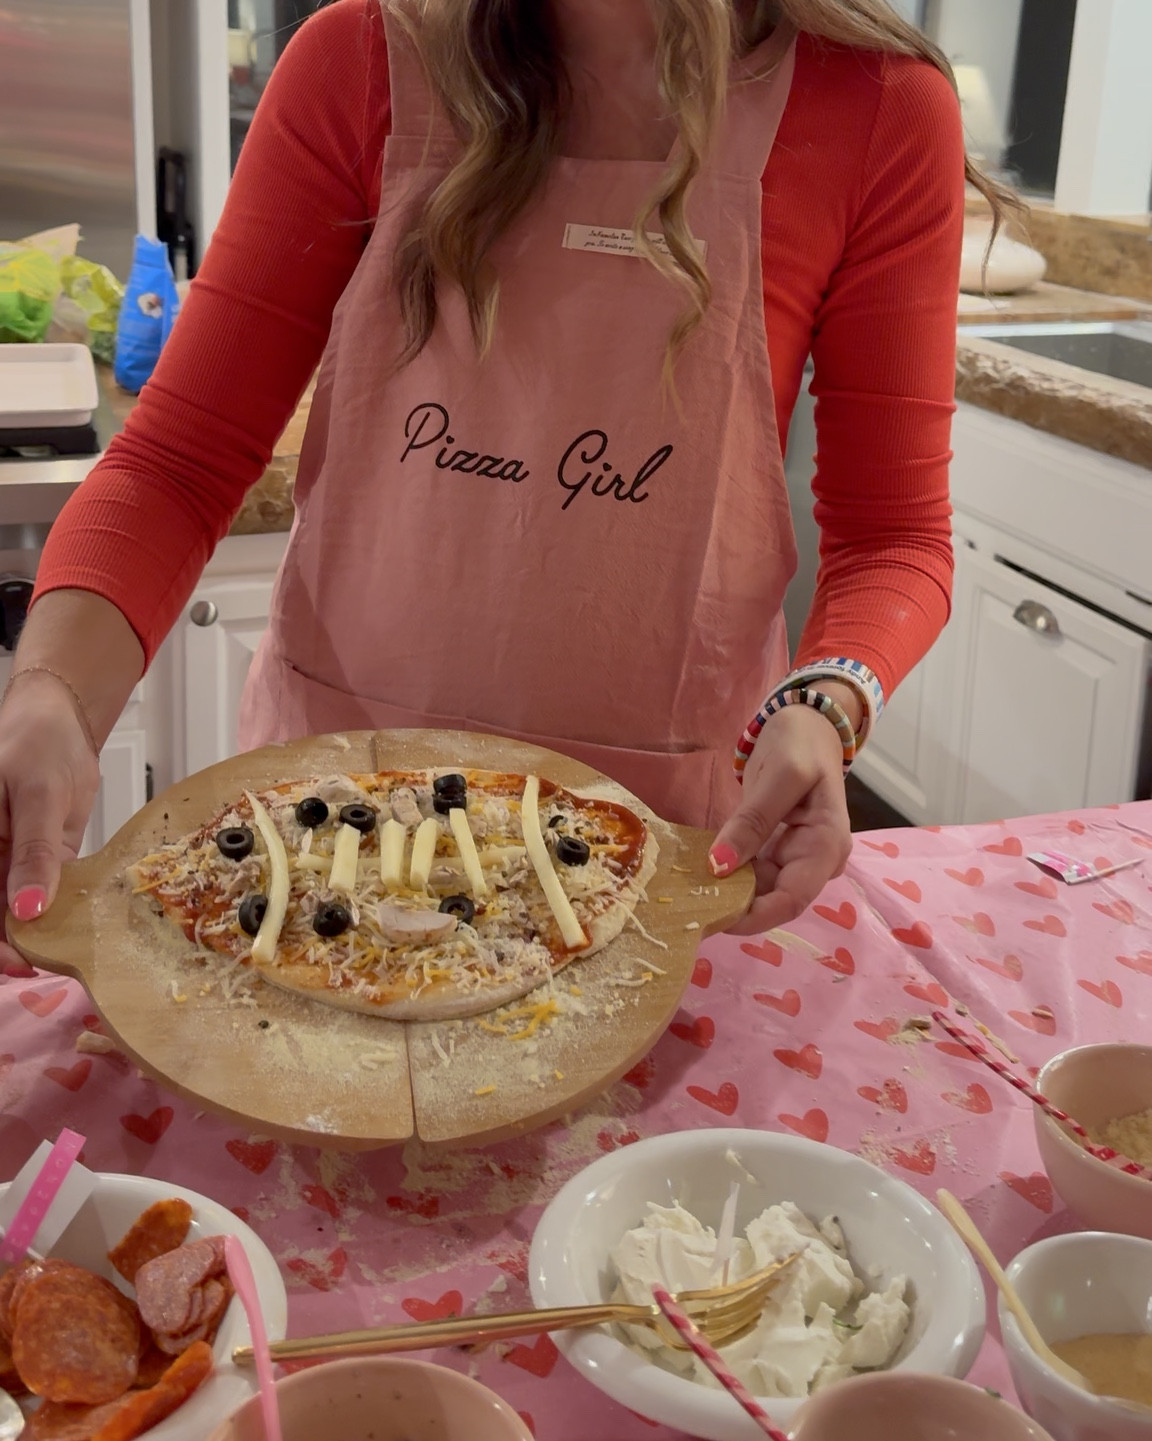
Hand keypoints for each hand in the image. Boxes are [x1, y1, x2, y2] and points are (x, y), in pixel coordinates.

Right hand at [0, 672, 100, 975]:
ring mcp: (9, 862)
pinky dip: (55, 914)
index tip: (16, 960)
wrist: (61, 722)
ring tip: (58, 957)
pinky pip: (41, 894)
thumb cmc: (37, 743)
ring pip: (14, 911)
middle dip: (9, 945)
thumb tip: (26, 910)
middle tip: (39, 966)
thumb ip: (33, 852)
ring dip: (33, 936)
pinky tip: (72, 931)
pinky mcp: (37, 861)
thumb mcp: (39, 794)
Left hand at [709, 702, 851, 934]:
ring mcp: (798, 857)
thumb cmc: (800, 744)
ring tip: (687, 895)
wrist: (807, 724)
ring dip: (728, 894)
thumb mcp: (779, 775)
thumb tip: (719, 866)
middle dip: (735, 908)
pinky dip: (729, 876)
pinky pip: (753, 873)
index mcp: (826, 846)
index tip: (711, 917)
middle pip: (775, 900)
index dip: (753, 916)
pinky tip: (699, 876)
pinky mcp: (779, 850)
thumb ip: (752, 822)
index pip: (792, 899)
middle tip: (688, 907)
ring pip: (761, 891)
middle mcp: (816, 861)